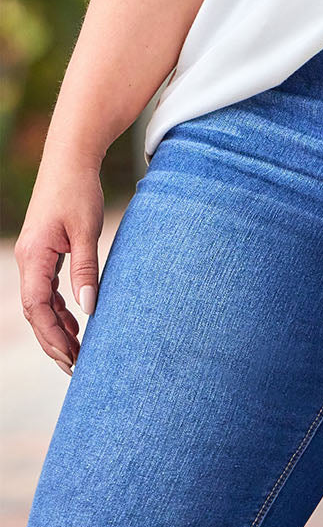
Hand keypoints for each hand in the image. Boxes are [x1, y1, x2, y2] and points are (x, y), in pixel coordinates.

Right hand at [14, 155, 104, 377]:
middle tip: (76, 366)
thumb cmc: (79, 190)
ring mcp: (34, 257)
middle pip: (36, 312)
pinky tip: (75, 322)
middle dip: (53, 341)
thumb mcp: (86, 229)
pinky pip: (46, 290)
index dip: (52, 336)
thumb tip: (89, 308)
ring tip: (77, 352)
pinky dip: (58, 309)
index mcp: (34, 256)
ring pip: (40, 303)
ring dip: (56, 328)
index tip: (70, 357)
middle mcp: (28, 260)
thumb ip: (86, 269)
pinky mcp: (43, 252)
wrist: (70, 160)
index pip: (37, 307)